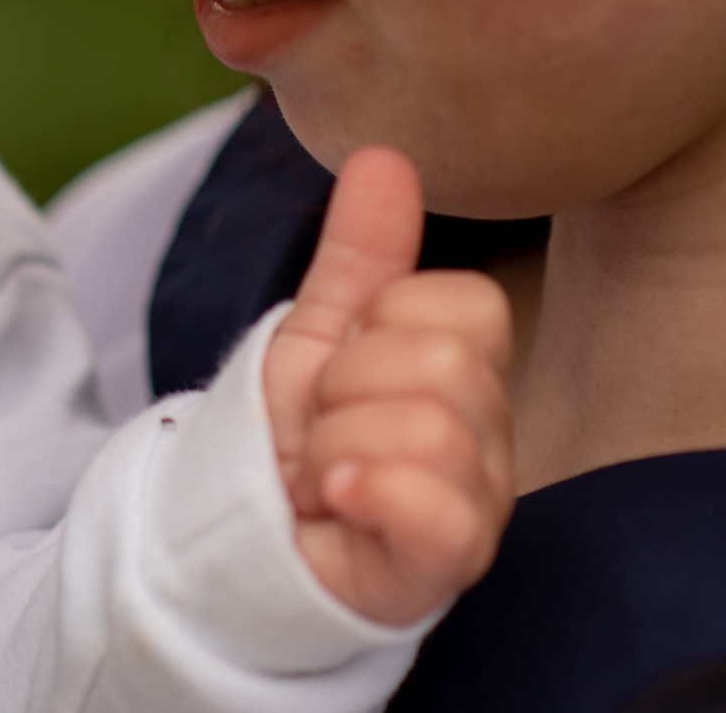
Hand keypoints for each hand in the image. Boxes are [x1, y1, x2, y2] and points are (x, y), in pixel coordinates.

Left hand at [261, 147, 515, 626]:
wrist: (235, 534)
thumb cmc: (290, 439)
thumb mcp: (316, 333)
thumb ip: (360, 254)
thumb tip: (384, 157)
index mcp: (469, 373)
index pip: (466, 303)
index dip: (377, 324)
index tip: (340, 368)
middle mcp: (490, 440)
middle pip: (444, 360)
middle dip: (344, 388)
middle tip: (322, 428)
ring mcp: (474, 507)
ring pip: (430, 428)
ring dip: (337, 446)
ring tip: (323, 476)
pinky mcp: (443, 568)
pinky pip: (436, 510)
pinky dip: (363, 492)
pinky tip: (333, 503)